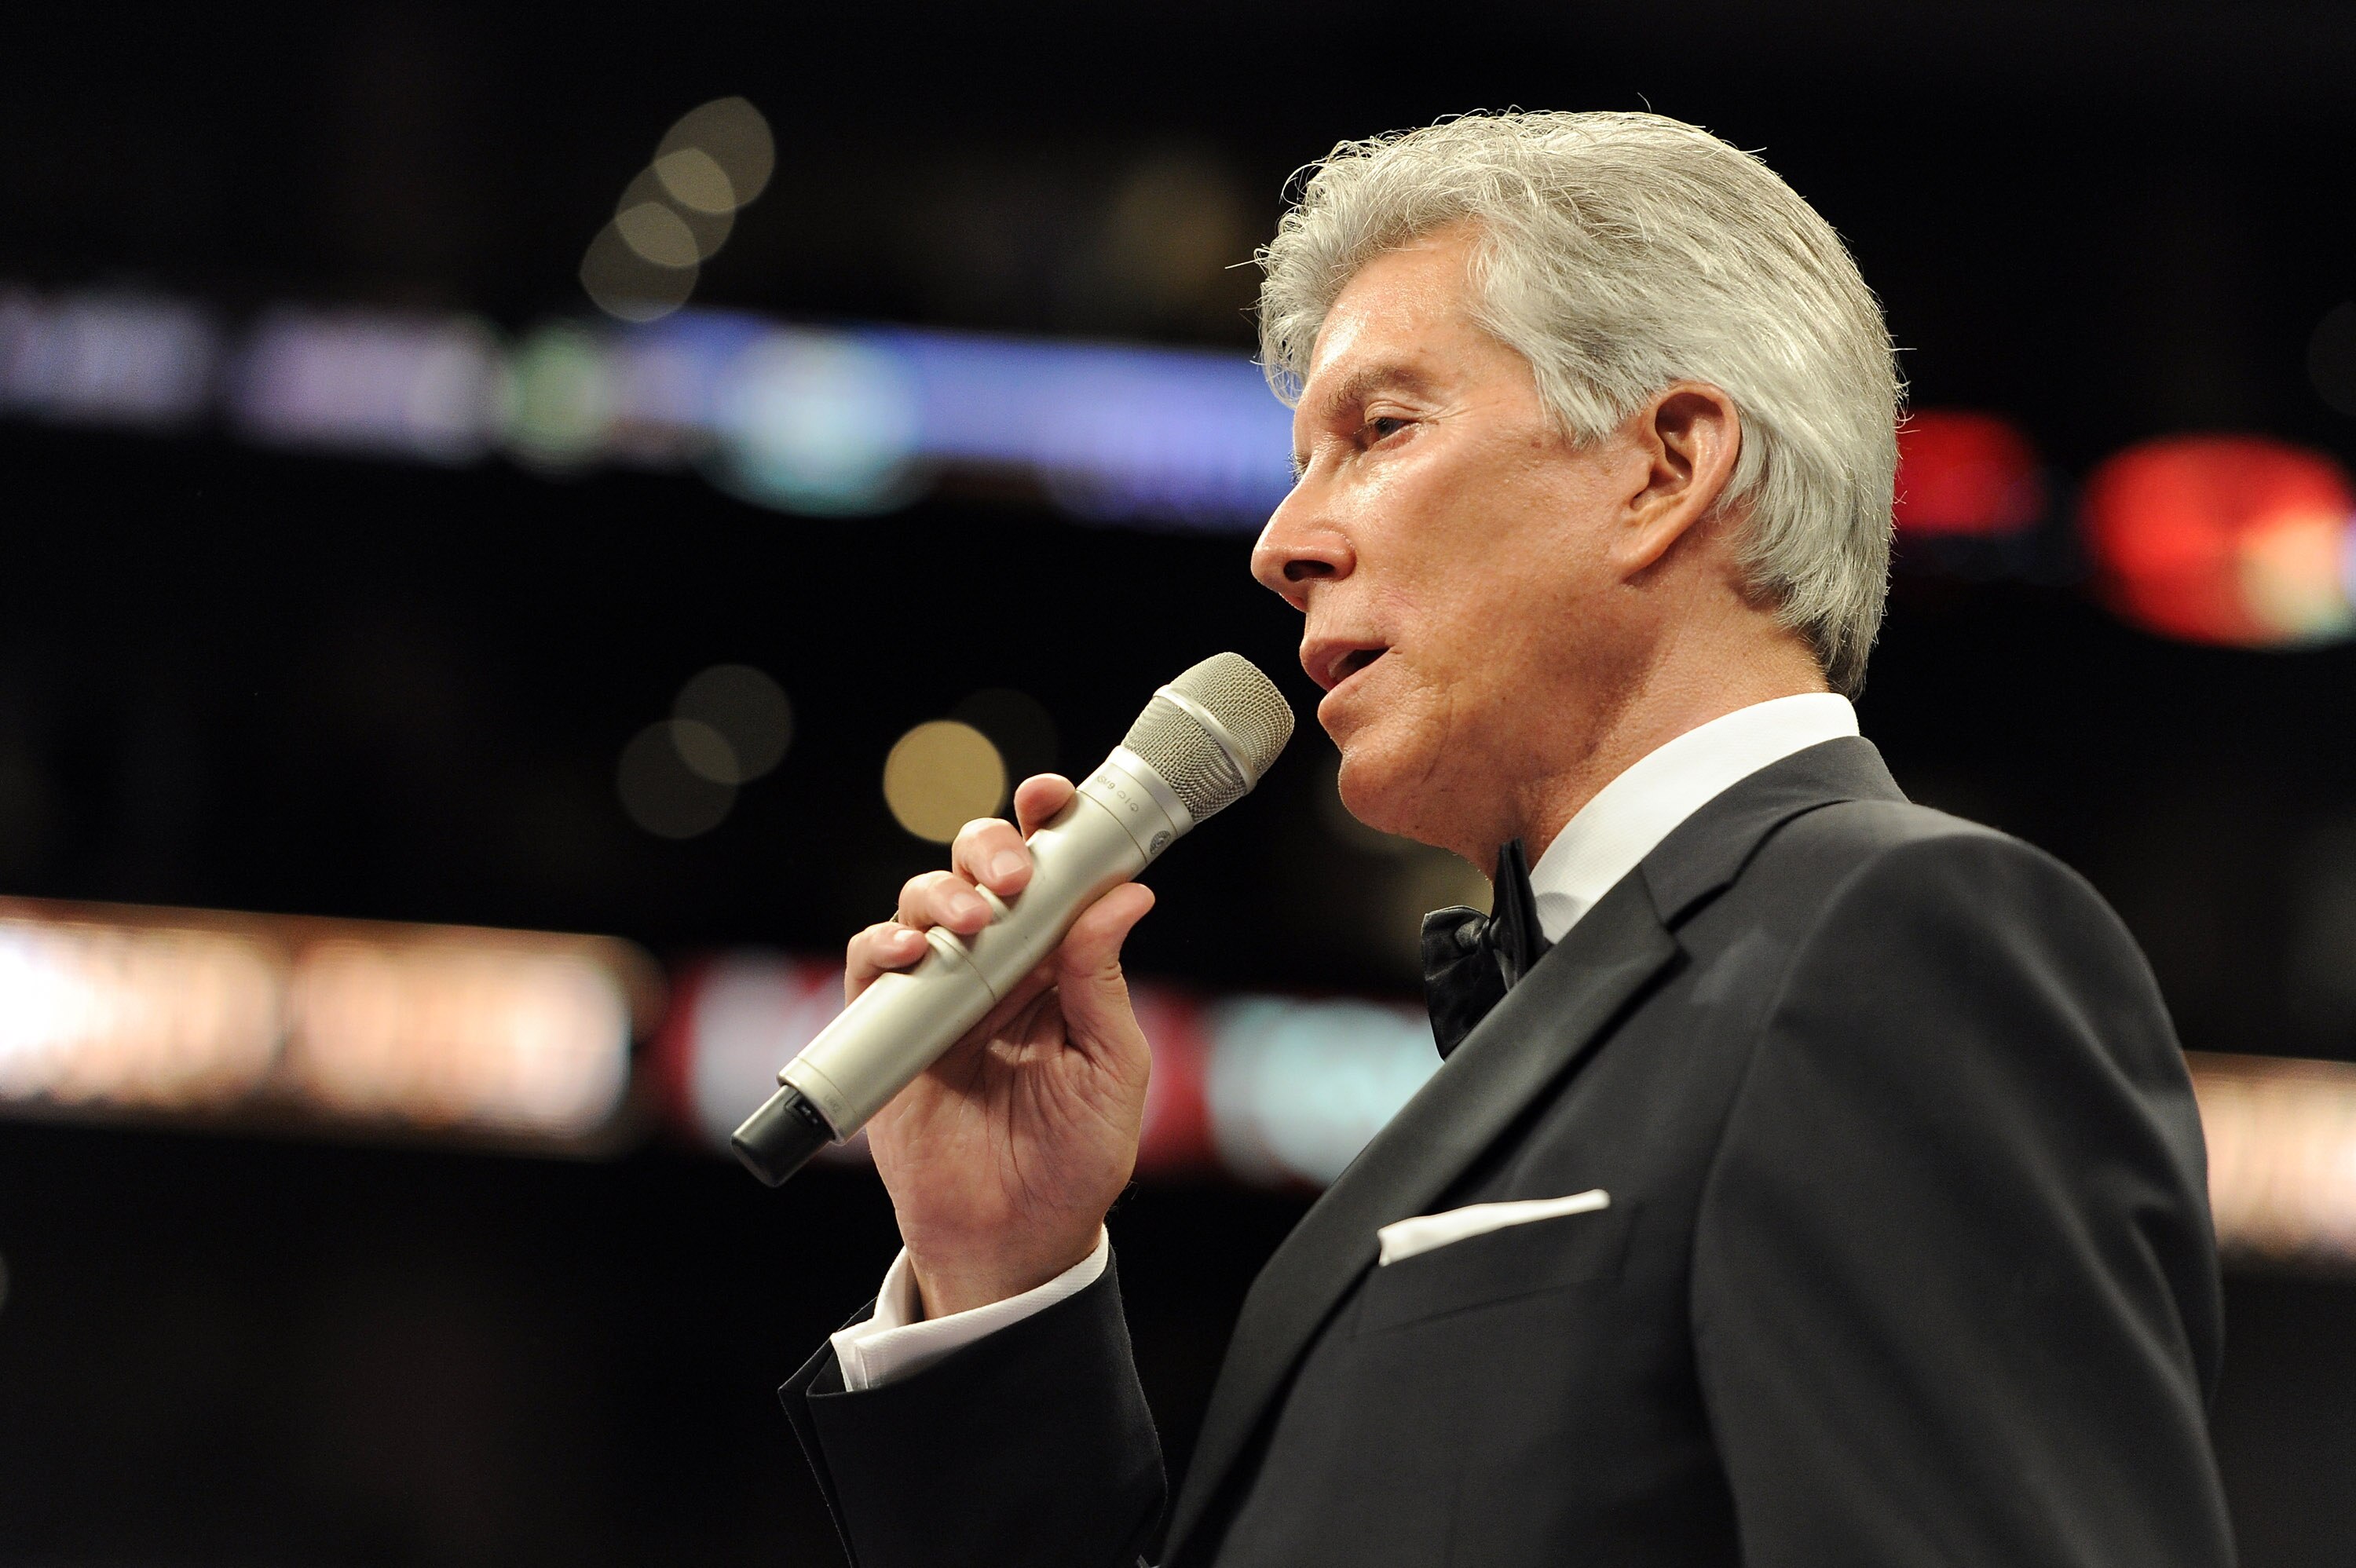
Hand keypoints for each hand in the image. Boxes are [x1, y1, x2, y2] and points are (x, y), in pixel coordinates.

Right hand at [849, 773, 1155, 1318]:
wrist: (1012, 1241)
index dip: (1050, 825)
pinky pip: (872, 965)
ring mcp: (940, 993)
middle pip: (981, 869)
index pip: (1053, 876)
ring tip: (973, 927)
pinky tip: (913, 955)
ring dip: (944, 895)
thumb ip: (1102, 981)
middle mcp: (998, 966)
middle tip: (1015, 878)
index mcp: (1060, 965)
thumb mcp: (1109, 1069)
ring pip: (924, 903)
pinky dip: (885, 945)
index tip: (1054, 798)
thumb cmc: (1073, 1161)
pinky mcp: (888, 1029)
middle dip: (992, 850)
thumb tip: (1125, 896)